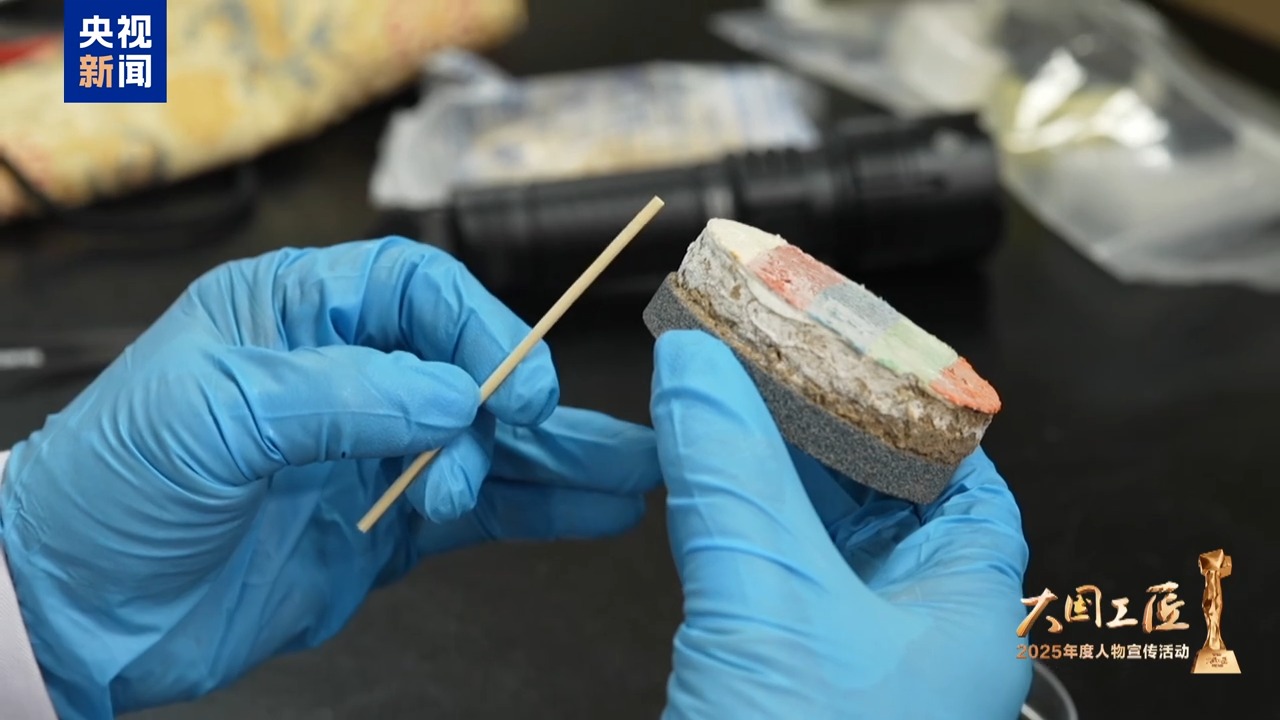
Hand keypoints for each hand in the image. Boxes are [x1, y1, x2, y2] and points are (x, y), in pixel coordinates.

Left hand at [0, 238, 659, 717]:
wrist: (79, 612)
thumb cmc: (111, 487)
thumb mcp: (215, 413)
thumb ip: (345, 393)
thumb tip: (454, 396)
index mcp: (297, 316)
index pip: (417, 292)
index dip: (476, 326)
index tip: (508, 381)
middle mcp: (345, 377)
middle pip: (467, 367)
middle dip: (523, 401)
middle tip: (552, 430)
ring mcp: (370, 455)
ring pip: (485, 444)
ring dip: (554, 458)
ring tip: (629, 472)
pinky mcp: (383, 527)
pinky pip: (476, 510)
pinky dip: (534, 510)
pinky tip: (588, 509)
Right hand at [650, 331, 1031, 719]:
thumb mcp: (770, 599)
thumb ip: (733, 477)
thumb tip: (697, 364)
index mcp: (964, 614)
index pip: (964, 477)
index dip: (913, 406)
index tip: (854, 351)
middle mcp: (916, 634)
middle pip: (884, 499)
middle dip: (824, 427)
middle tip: (769, 359)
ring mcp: (848, 661)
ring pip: (820, 543)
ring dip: (772, 477)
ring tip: (728, 401)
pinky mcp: (783, 680)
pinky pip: (770, 586)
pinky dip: (739, 533)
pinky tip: (703, 494)